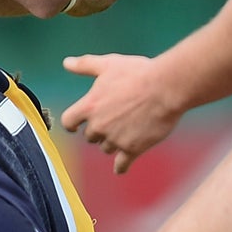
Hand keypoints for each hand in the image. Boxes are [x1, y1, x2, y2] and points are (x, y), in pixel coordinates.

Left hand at [61, 51, 182, 172]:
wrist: (164, 88)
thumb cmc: (137, 73)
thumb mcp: (108, 64)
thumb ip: (85, 65)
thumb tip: (66, 62)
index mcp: (89, 106)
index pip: (68, 122)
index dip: (71, 124)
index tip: (74, 127)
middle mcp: (98, 126)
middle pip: (90, 137)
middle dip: (98, 130)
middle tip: (112, 120)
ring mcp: (115, 139)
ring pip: (106, 148)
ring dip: (111, 142)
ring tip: (124, 131)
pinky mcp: (132, 149)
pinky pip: (121, 164)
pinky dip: (120, 167)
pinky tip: (120, 169)